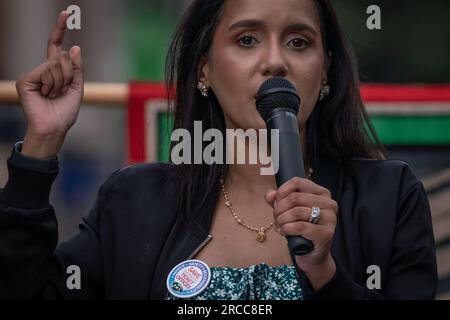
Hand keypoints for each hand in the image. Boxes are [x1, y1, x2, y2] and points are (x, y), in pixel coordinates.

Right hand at [15, 11, 83, 158]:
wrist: (55, 127)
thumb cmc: (65, 111)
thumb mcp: (77, 87)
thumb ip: (76, 68)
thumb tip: (74, 47)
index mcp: (55, 71)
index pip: (56, 46)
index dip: (60, 29)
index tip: (66, 13)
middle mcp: (43, 70)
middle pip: (62, 56)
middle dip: (70, 74)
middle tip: (63, 91)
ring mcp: (34, 74)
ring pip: (56, 64)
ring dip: (62, 82)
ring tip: (55, 95)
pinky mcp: (26, 80)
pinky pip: (47, 71)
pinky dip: (52, 84)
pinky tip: (46, 94)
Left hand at [265, 177, 337, 289]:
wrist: (312, 254)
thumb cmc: (301, 230)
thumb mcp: (289, 211)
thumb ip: (279, 200)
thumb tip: (270, 194)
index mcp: (322, 193)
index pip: (297, 182)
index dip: (281, 192)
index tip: (276, 203)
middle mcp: (329, 203)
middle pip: (295, 197)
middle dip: (279, 209)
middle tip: (276, 219)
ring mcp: (330, 218)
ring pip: (296, 211)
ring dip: (281, 220)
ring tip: (279, 226)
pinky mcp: (326, 233)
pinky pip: (300, 226)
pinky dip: (287, 229)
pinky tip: (283, 232)